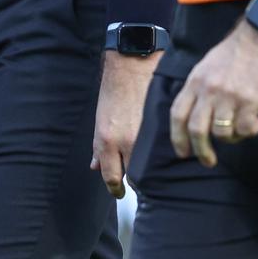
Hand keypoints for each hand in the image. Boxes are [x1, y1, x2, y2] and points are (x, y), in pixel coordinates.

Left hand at [92, 50, 160, 197]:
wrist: (132, 66)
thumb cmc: (113, 92)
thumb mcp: (100, 121)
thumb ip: (99, 147)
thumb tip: (95, 168)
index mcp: (107, 141)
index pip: (111, 178)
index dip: (115, 188)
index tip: (118, 192)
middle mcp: (126, 142)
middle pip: (131, 176)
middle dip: (132, 179)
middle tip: (135, 181)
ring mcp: (145, 136)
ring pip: (148, 166)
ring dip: (148, 168)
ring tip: (150, 167)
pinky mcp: (161, 129)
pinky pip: (162, 152)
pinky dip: (161, 156)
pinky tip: (162, 155)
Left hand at [169, 22, 257, 166]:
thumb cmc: (236, 51)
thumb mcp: (208, 65)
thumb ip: (200, 87)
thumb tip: (198, 111)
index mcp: (195, 81)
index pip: (177, 114)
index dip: (177, 136)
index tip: (182, 152)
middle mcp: (208, 90)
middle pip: (196, 129)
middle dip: (199, 150)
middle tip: (207, 161)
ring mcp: (229, 97)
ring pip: (221, 133)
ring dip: (229, 140)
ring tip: (238, 134)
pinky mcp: (251, 101)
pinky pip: (244, 129)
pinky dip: (248, 132)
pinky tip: (254, 125)